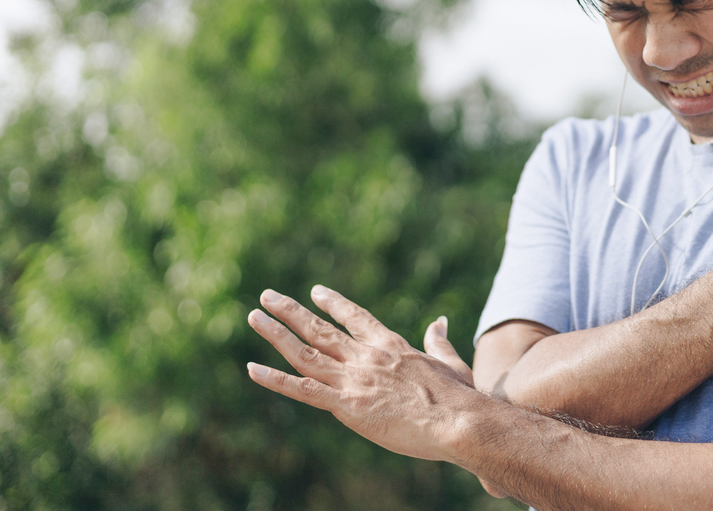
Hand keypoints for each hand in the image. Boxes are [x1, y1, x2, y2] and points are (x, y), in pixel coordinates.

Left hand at [246, 286, 476, 461]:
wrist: (456, 420)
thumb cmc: (459, 397)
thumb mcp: (450, 362)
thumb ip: (437, 341)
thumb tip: (439, 321)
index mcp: (390, 345)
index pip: (355, 317)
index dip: (334, 303)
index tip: (316, 291)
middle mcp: (366, 356)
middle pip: (321, 328)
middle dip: (291, 311)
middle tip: (268, 296)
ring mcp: (354, 379)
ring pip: (305, 352)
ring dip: (276, 334)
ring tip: (255, 317)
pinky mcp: (346, 405)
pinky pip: (302, 390)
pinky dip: (276, 380)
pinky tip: (253, 369)